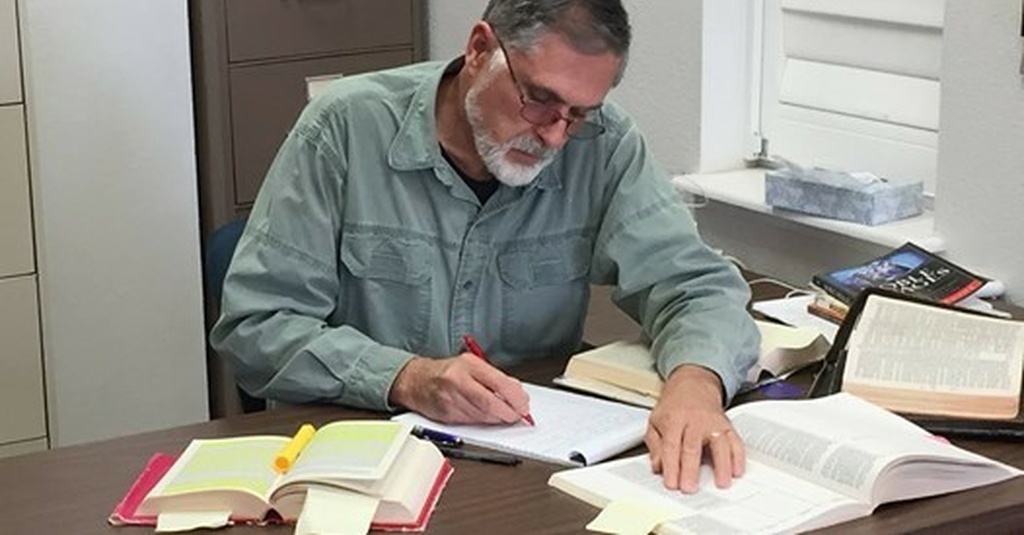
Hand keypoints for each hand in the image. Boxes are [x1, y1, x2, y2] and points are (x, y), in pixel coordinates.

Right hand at [389, 353, 530, 424]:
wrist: (417, 381)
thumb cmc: (447, 372)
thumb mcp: (473, 366)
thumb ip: (496, 378)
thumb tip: (518, 393)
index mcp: (468, 365)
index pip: (498, 383)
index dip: (515, 398)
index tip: (524, 405)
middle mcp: (458, 380)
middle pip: (489, 403)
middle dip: (508, 413)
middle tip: (517, 415)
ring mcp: (450, 398)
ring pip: (482, 415)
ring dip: (497, 419)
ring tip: (503, 415)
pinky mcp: (446, 414)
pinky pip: (471, 422)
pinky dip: (483, 421)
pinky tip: (486, 417)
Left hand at [645, 365, 744, 492]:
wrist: (693, 386)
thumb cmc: (674, 407)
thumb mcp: (655, 421)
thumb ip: (655, 445)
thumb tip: (658, 466)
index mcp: (674, 419)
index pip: (671, 445)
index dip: (671, 466)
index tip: (672, 483)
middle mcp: (694, 420)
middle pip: (692, 446)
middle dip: (691, 469)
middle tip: (690, 487)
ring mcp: (712, 422)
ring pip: (718, 443)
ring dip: (721, 465)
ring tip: (721, 482)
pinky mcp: (727, 425)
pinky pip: (735, 441)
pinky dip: (738, 456)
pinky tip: (737, 470)